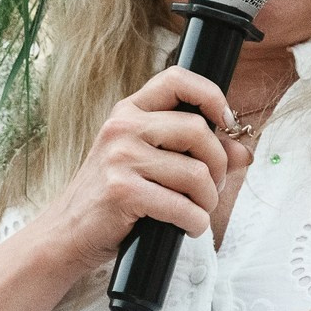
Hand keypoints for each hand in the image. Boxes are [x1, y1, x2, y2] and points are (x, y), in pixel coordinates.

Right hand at [30, 66, 251, 270]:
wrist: (67, 232)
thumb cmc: (110, 197)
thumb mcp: (146, 162)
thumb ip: (193, 151)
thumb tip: (243, 151)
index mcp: (129, 112)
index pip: (176, 79)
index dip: (210, 95)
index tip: (225, 122)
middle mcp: (123, 128)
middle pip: (197, 131)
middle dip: (218, 165)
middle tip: (213, 187)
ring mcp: (121, 158)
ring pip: (196, 173)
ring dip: (208, 201)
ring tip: (197, 211)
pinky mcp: (123, 191)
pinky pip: (183, 207)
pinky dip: (196, 223)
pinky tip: (188, 227)